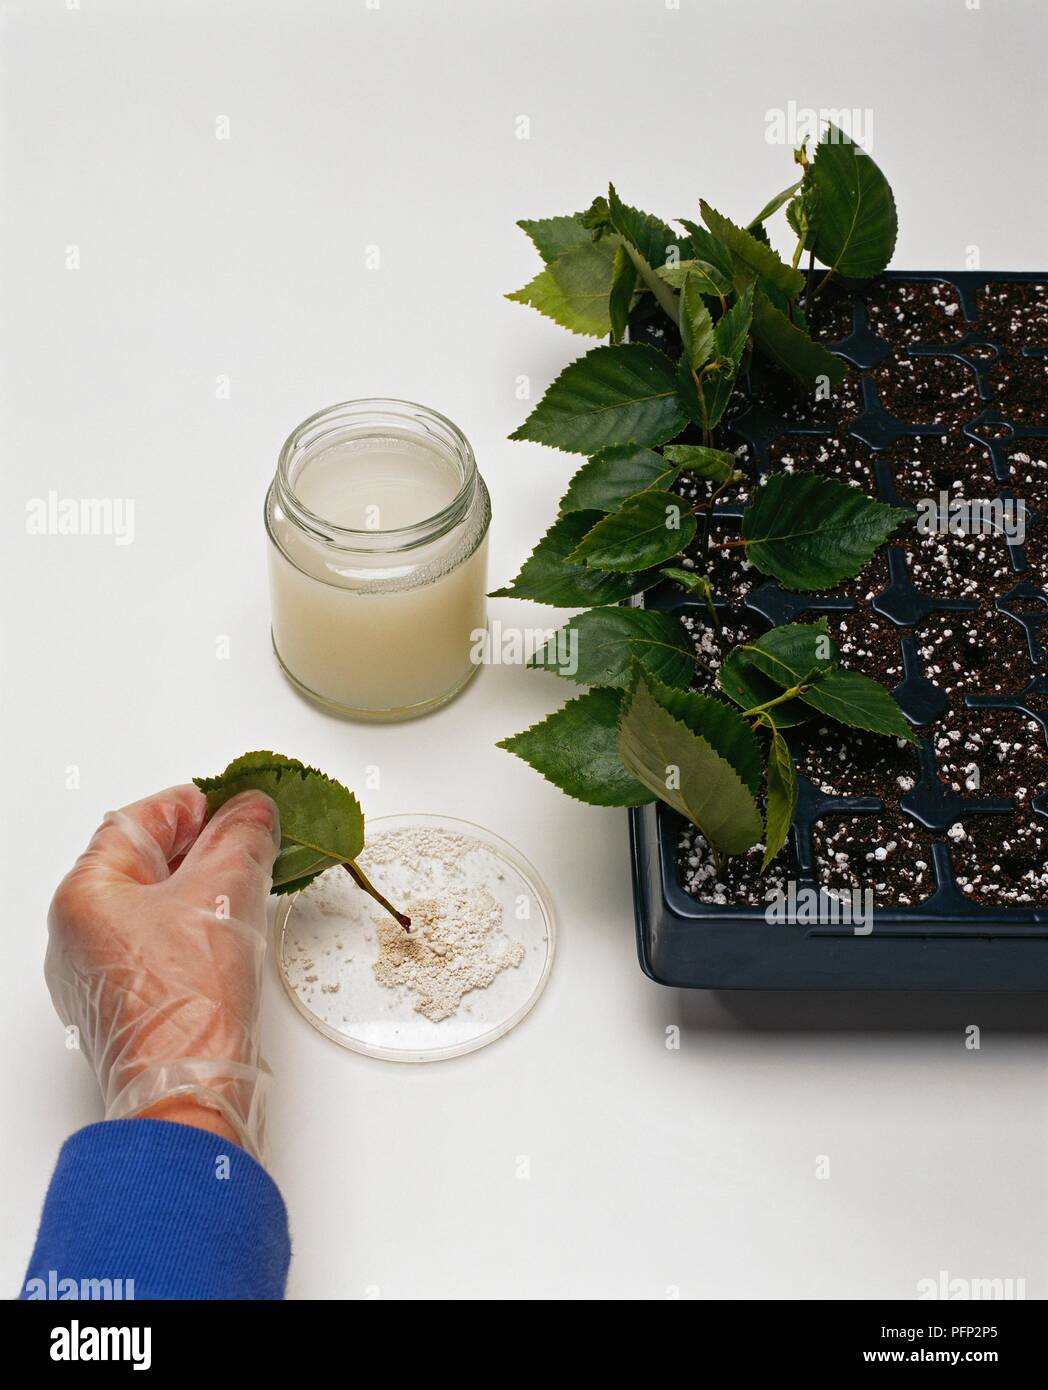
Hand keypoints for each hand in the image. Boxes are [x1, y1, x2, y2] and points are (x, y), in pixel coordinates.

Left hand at [45, 784, 280, 1161]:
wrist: (187, 1090)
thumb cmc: (186, 1002)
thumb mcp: (222, 891)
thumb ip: (241, 835)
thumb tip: (252, 809)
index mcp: (84, 895)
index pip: (137, 821)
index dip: (192, 804)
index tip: (236, 802)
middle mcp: (79, 933)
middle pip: (145, 862)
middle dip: (202, 845)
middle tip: (251, 839)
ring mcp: (98, 974)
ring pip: (154, 905)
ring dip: (202, 887)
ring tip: (248, 882)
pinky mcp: (127, 1005)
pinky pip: (159, 945)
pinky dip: (195, 928)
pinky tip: (231, 931)